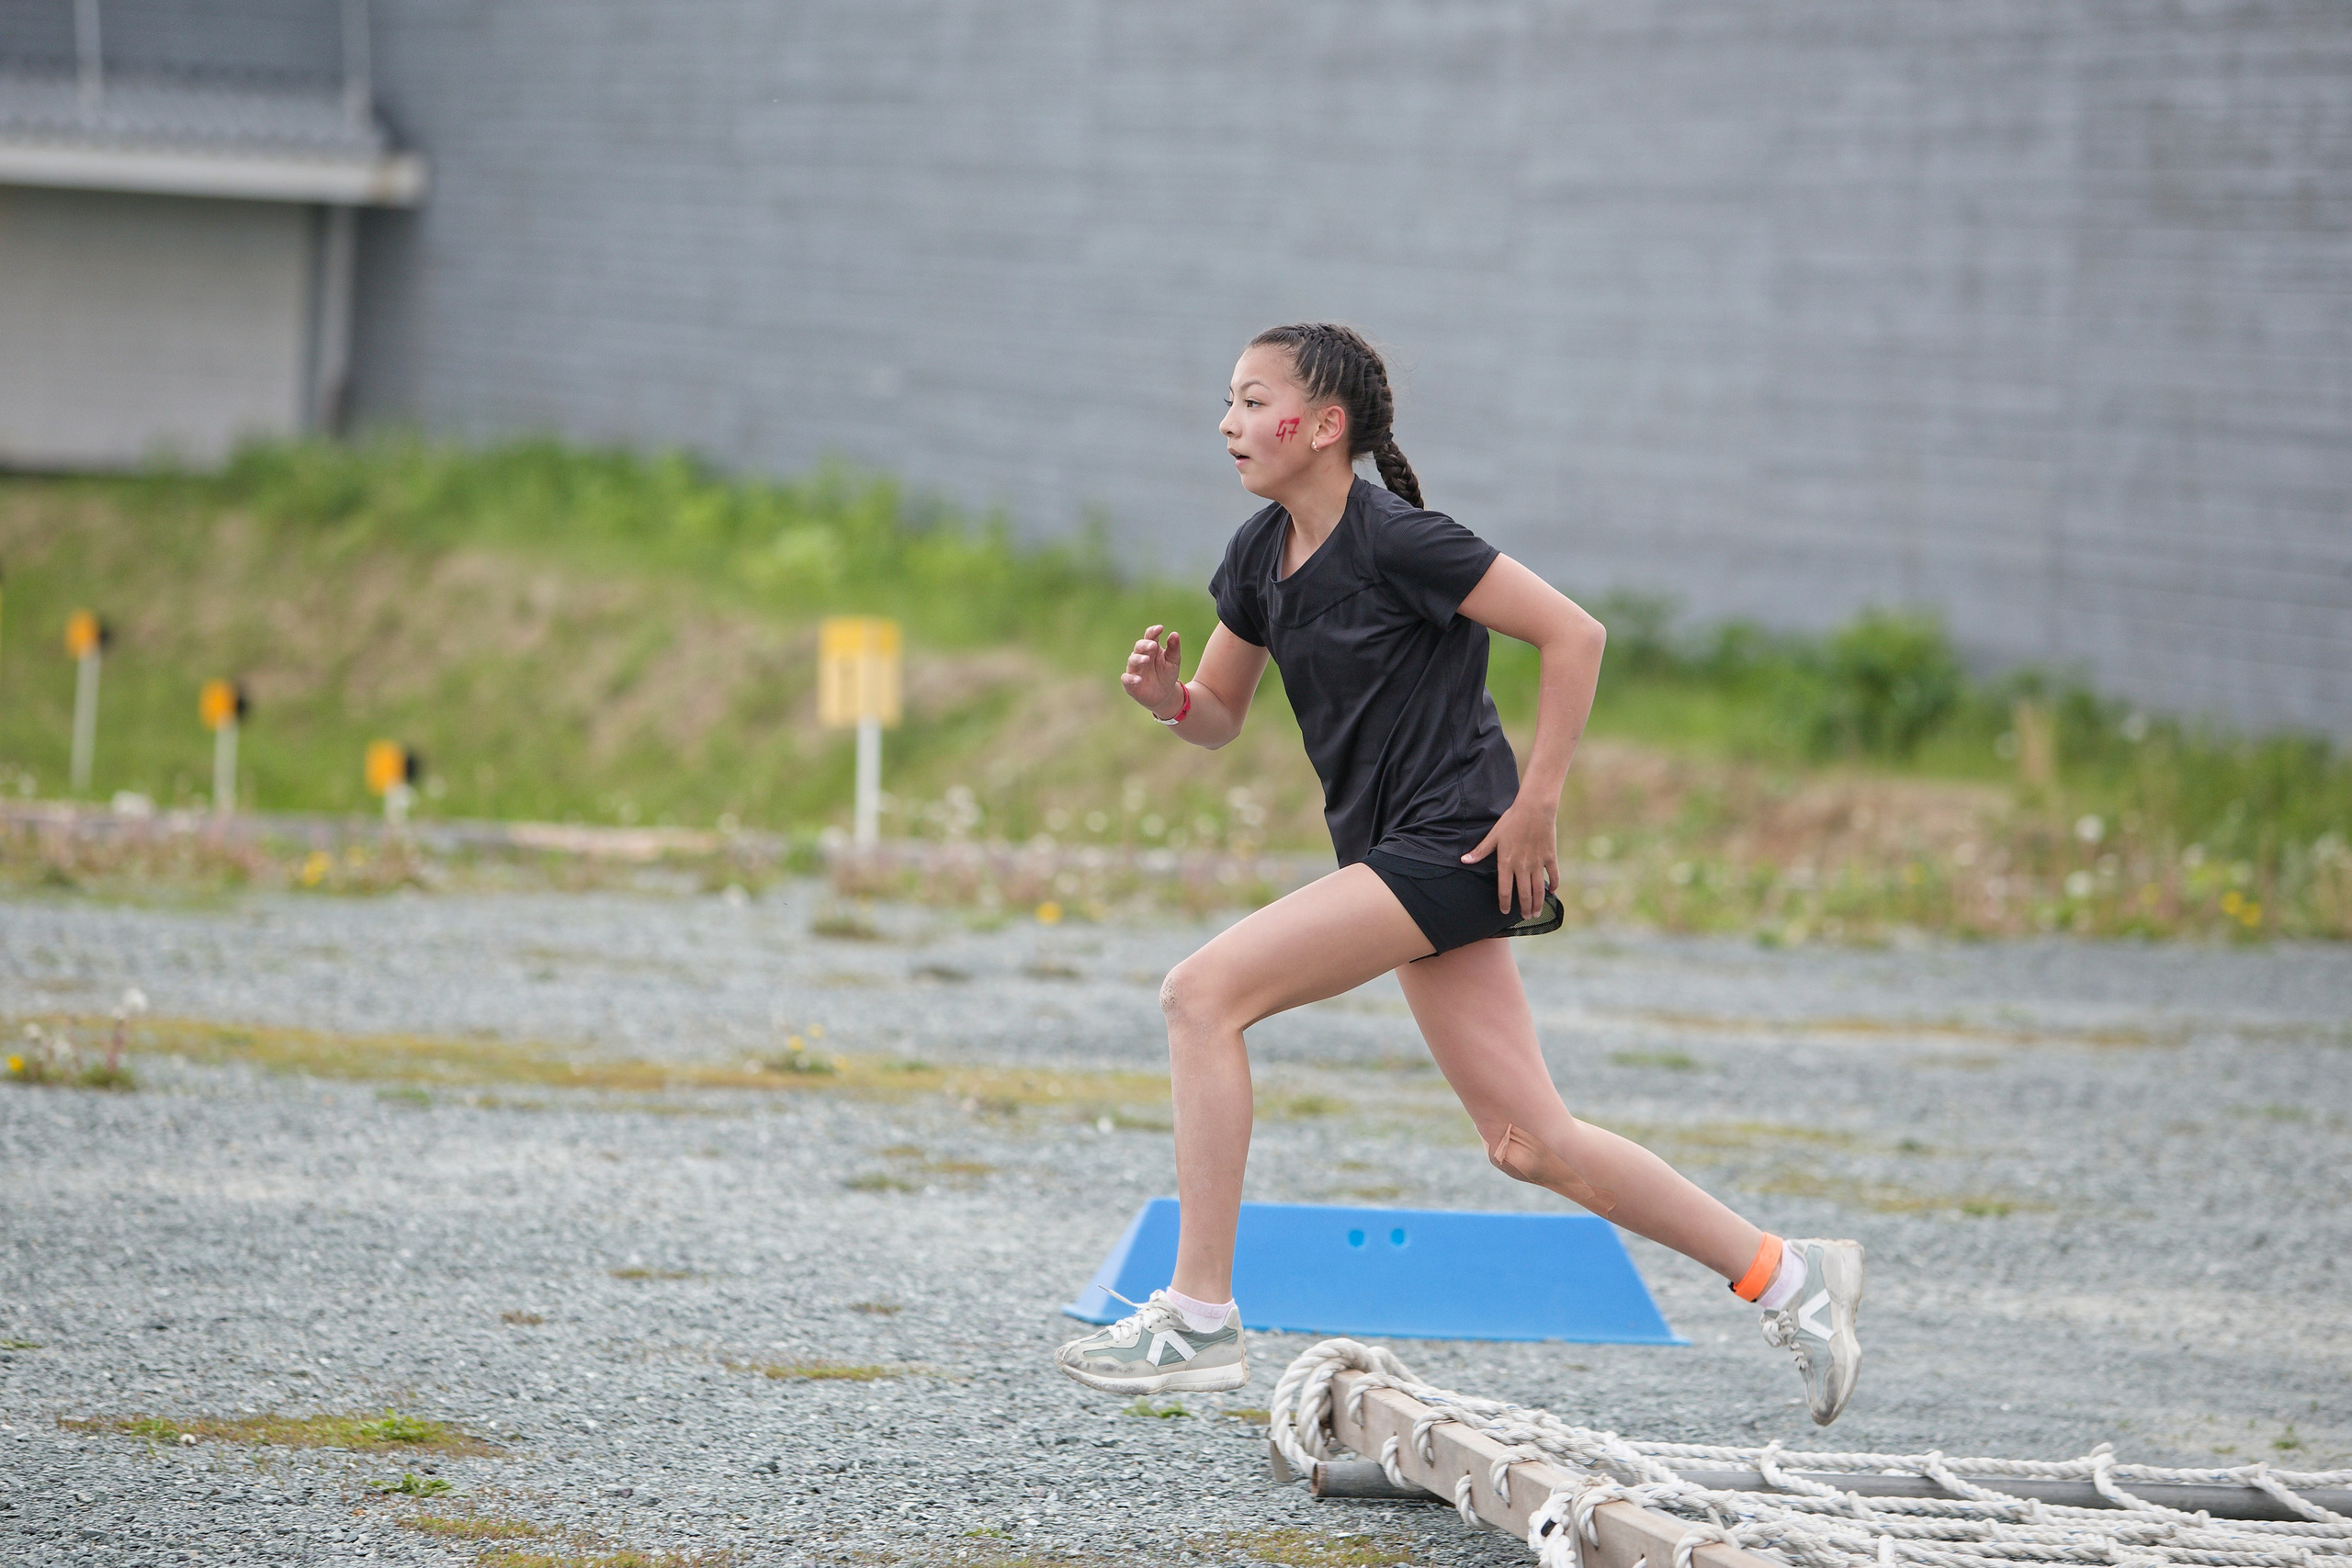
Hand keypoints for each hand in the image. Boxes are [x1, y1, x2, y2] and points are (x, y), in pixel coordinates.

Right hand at [1121, 625, 1184, 717]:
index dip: (1153, 631)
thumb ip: (1174, 648)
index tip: (1160, 628)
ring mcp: (1134, 669)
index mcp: (1151, 648)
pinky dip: (1131, 678)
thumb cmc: (1167, 674)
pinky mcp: (1130, 683)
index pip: (1150, 636)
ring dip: (1138, 659)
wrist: (1165, 695)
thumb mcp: (1173, 661)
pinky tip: (1138, 679)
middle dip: (1145, 645)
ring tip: (1146, 659)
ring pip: (1132, 660)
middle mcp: (1141, 656)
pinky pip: (1126, 678)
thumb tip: (1174, 634)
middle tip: (1153, 645)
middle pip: (1139, 646)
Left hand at [1463, 799, 1559, 920]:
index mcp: (1506, 862)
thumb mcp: (1493, 835)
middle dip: (1524, 909)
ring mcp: (1538, 863)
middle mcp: (1522, 867)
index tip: (1504, 912)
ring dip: (1538, 903)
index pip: (1505, 890)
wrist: (1535, 809)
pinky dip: (1554, 885)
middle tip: (1525, 917)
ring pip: (1539, 890)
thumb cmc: (1511, 820)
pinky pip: (1554, 875)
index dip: (1504, 903)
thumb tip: (1464, 860)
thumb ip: (1480, 851)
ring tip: (1537, 912)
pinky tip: (1552, 892)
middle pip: (1524, 895)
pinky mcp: (1550, 857)